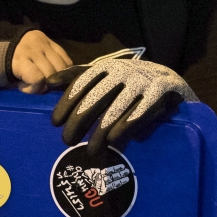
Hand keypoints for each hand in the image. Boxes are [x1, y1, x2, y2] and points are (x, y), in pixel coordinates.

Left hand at [11, 30, 72, 93]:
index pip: (38, 78)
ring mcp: (45, 44)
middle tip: (39, 84)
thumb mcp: (12, 79)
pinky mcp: (54, 42)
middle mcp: (34, 50)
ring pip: (63, 67)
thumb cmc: (10, 68)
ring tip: (49, 78)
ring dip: (59, 77)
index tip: (28, 87)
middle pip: (52, 73)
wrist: (11, 45)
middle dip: (47, 84)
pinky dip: (65, 69)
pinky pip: (67, 60)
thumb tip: (42, 91)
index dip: (36, 88)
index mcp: (20, 60)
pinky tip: (57, 71)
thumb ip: (26, 87)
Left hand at [49, 59, 195, 151]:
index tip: (55, 122)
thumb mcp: (104, 77)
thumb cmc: (129, 83)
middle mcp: (124, 71)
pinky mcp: (161, 93)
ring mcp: (143, 81)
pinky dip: (127, 125)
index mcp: (107, 66)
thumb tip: (46, 83)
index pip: (81, 83)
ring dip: (101, 131)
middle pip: (96, 97)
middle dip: (79, 121)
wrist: (170, 81)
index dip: (66, 103)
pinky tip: (115, 140)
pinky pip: (142, 111)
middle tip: (67, 141)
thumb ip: (77, 78)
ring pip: (116, 108)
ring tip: (90, 150)